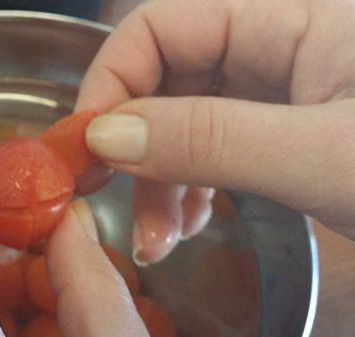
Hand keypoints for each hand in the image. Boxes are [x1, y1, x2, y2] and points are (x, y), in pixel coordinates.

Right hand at [77, 0, 354, 264]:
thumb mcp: (322, 158)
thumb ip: (213, 140)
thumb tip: (105, 138)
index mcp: (290, 20)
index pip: (161, 27)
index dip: (111, 82)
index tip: (85, 150)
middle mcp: (276, 49)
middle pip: (165, 81)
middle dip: (133, 149)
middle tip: (110, 204)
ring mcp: (280, 95)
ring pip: (183, 125)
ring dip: (156, 185)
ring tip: (157, 243)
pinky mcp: (282, 137)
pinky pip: (211, 154)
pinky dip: (188, 192)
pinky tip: (185, 228)